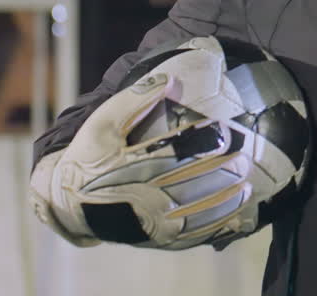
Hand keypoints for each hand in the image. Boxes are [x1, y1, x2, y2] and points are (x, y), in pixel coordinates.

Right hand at [29, 37, 265, 249]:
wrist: (70, 202)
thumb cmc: (88, 157)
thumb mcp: (102, 123)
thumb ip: (134, 100)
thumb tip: (169, 79)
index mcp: (129, 166)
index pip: (171, 153)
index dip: (200, 144)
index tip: (225, 133)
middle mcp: (142, 197)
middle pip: (188, 185)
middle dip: (219, 173)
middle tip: (244, 160)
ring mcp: (150, 221)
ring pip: (194, 213)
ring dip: (222, 200)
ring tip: (246, 186)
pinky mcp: (157, 238)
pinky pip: (191, 234)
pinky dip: (215, 225)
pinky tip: (236, 215)